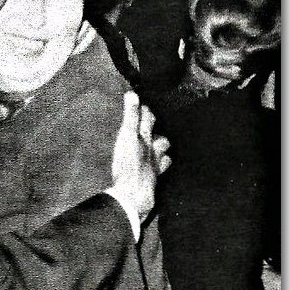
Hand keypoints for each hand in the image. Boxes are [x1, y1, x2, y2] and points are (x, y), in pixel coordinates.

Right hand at [110, 91, 166, 222]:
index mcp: (144, 139)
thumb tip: (132, 94)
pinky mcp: (152, 181)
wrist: (133, 195)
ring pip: (163, 153)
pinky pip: (159, 171)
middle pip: (159, 137)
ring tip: (158, 146)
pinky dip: (159, 167)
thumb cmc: (128, 165)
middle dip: (155, 130)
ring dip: (161, 148)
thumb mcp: (126, 136)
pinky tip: (156, 168)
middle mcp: (153, 151)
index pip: (146, 119)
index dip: (143, 110)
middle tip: (150, 122)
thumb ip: (130, 116)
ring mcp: (154, 166)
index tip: (138, 102)